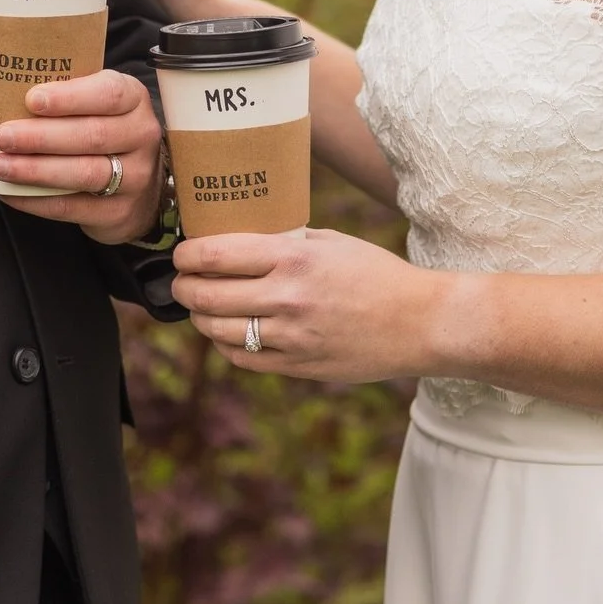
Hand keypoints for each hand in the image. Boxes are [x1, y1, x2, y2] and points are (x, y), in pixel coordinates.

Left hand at [0, 70, 163, 244]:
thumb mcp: (84, 105)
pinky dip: (38, 201)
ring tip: (1, 166)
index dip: (70, 97)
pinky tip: (12, 194)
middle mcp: (140, 135)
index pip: (107, 93)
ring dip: (37, 170)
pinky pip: (73, 207)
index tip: (32, 99)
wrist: (141, 183)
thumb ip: (38, 99)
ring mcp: (135, 176)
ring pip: (84, 172)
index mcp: (132, 98)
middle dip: (41, 137)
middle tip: (2, 136)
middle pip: (90, 135)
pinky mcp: (118, 211)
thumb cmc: (100, 129)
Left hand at [171, 228, 446, 382]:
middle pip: (206, 295)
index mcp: (293, 258)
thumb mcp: (331, 242)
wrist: (421, 322)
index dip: (186, 255)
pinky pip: (243, 359)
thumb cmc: (377, 274)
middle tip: (181, 280)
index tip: (181, 253)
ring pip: (217, 332)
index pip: (214, 255)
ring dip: (199, 319)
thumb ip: (285, 241)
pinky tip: (226, 334)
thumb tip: (239, 238)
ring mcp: (292, 336)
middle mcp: (287, 297)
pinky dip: (225, 346)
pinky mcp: (299, 366)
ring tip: (199, 308)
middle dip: (183, 287)